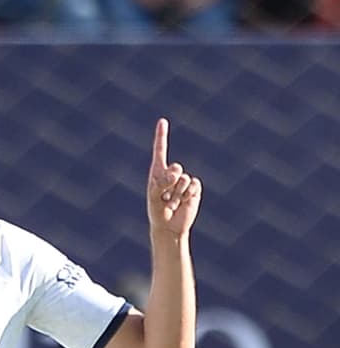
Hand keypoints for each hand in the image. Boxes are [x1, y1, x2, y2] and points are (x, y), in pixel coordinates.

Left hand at [146, 118, 200, 238]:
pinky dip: (188, 196)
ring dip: (177, 193)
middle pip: (176, 168)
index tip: (162, 121)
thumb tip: (178, 172)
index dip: (162, 135)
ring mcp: (184, 180)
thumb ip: (162, 182)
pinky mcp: (194, 188)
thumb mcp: (154, 196)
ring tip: (172, 202)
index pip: (160, 150)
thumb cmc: (157, 210)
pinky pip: (194, 185)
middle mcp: (172, 173)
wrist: (169, 226)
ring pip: (184, 179)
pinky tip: (183, 203)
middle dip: (170, 182)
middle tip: (165, 196)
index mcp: (158, 171)